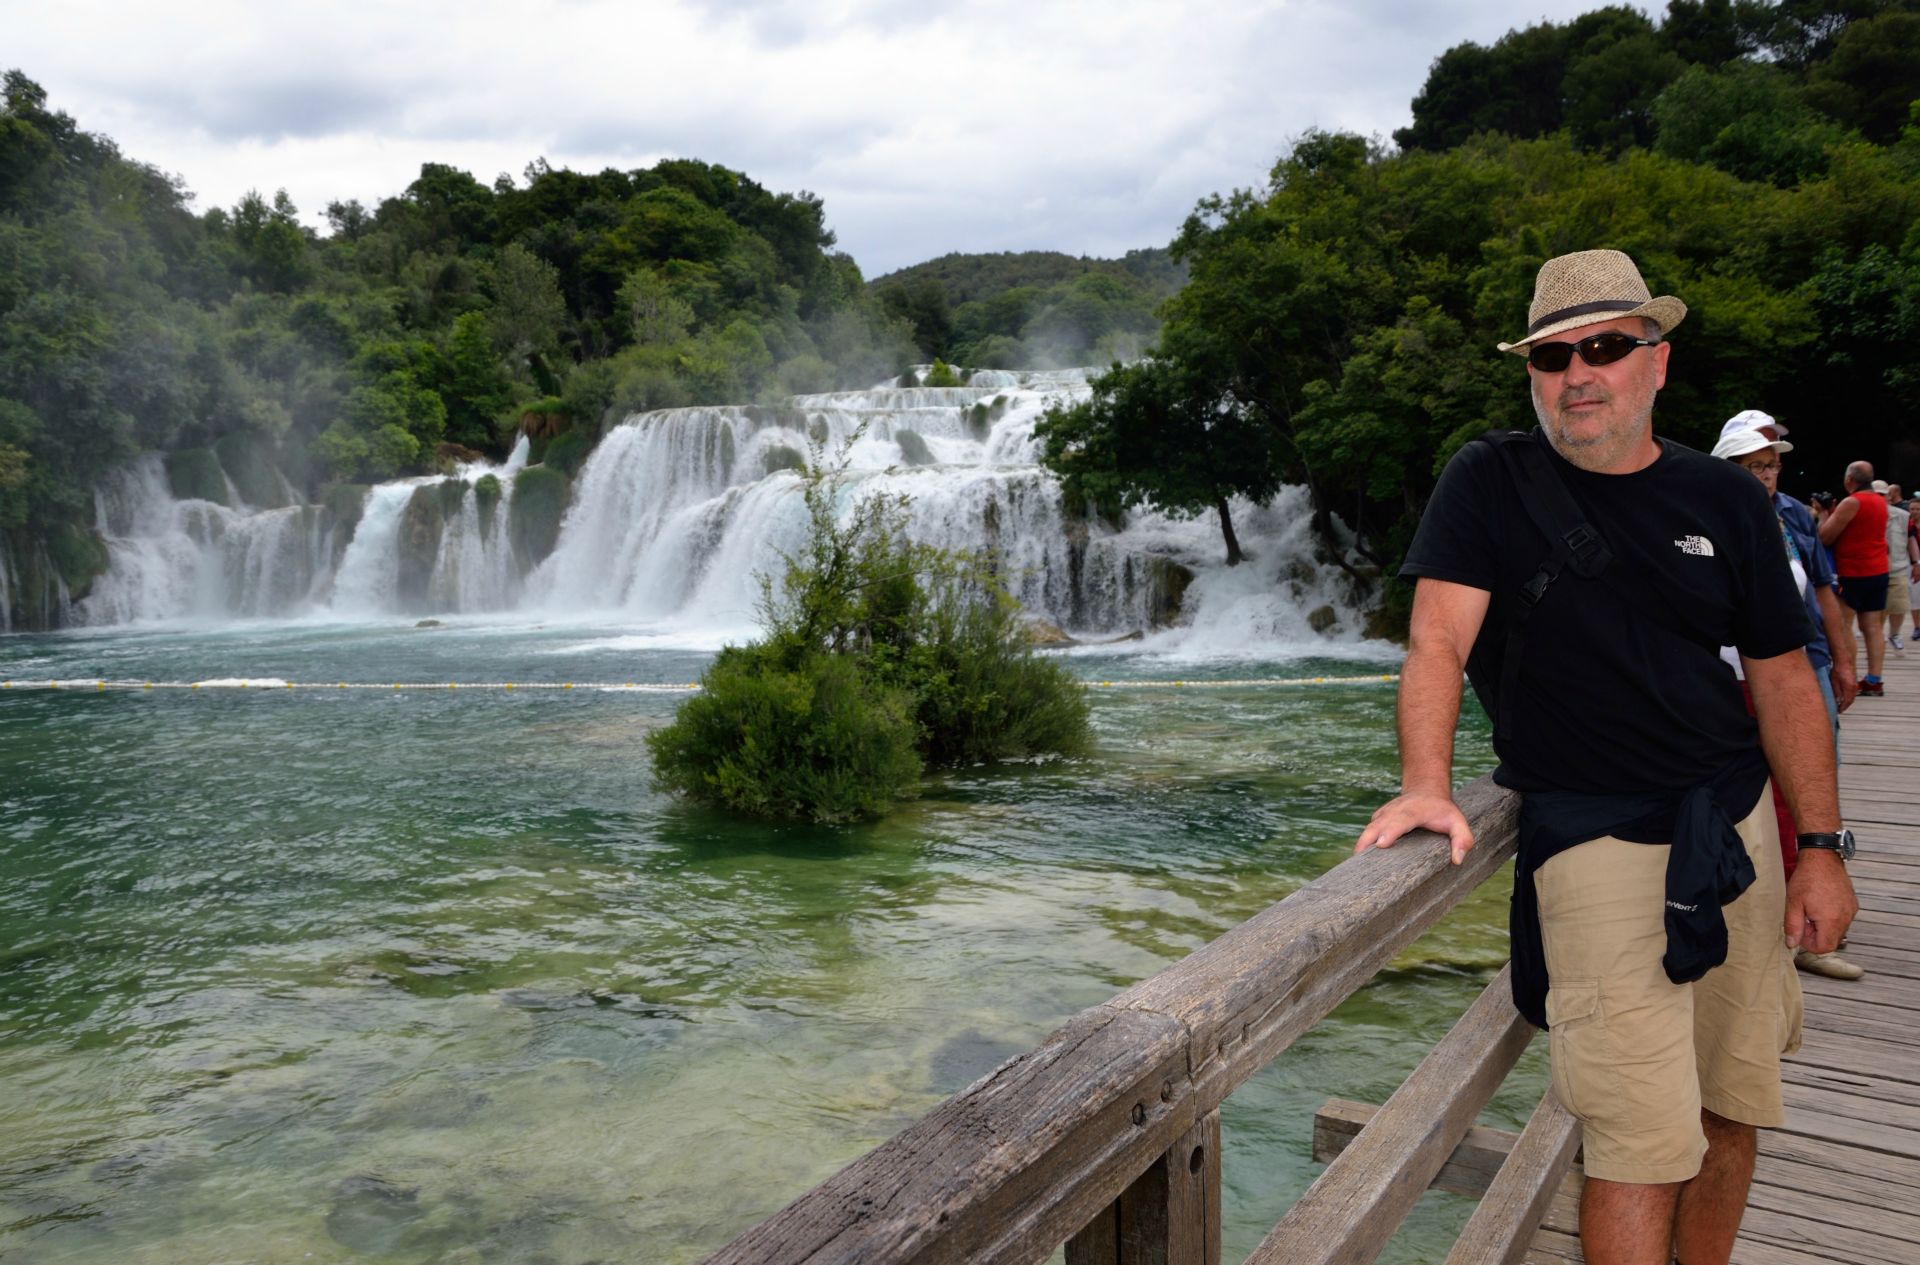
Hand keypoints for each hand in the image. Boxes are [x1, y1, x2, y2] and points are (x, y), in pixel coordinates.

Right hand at [1355, 792, 1474, 864]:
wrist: (1426, 790)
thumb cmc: (1442, 810)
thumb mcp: (1458, 822)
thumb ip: (1462, 839)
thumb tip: (1457, 860)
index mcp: (1415, 811)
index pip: (1401, 820)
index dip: (1390, 831)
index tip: (1381, 844)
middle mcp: (1396, 810)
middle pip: (1379, 824)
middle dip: (1368, 839)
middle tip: (1359, 858)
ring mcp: (1385, 813)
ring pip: (1370, 827)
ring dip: (1362, 842)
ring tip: (1354, 863)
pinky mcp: (1379, 818)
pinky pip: (1369, 829)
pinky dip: (1363, 842)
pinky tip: (1359, 859)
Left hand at [1784, 849, 1857, 953]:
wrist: (1822, 858)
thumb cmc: (1807, 878)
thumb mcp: (1793, 903)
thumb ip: (1793, 926)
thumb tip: (1792, 943)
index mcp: (1831, 920)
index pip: (1824, 947)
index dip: (1809, 944)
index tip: (1800, 931)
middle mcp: (1845, 918)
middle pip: (1832, 941)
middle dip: (1816, 936)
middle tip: (1804, 920)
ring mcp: (1851, 911)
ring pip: (1838, 931)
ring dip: (1823, 927)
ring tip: (1811, 910)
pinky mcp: (1853, 905)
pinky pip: (1843, 920)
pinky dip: (1832, 919)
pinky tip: (1820, 905)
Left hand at [1830, 660, 1857, 712]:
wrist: (1844, 661)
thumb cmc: (1838, 669)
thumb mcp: (1834, 682)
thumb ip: (1836, 692)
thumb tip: (1837, 700)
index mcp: (1849, 688)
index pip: (1847, 701)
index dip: (1843, 707)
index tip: (1839, 711)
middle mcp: (1854, 687)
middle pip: (1851, 700)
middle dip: (1845, 706)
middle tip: (1839, 709)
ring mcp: (1855, 684)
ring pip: (1852, 696)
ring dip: (1847, 701)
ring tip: (1840, 705)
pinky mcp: (1854, 682)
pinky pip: (1852, 692)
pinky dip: (1848, 696)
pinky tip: (1843, 697)